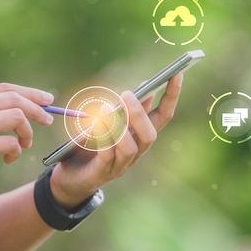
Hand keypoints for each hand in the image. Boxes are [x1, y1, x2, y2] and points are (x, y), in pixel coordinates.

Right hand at [0, 83, 53, 200]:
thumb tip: (12, 111)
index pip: (4, 88)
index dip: (30, 93)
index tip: (46, 100)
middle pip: (14, 98)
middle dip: (37, 109)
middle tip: (48, 120)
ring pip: (16, 117)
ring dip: (27, 132)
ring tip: (24, 144)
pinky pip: (9, 144)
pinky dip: (16, 151)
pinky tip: (9, 158)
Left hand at [49, 73, 182, 209]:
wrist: (73, 176)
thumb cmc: (94, 144)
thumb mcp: (112, 122)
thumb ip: (128, 109)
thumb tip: (146, 86)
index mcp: (141, 135)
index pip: (164, 115)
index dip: (172, 96)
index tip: (177, 74)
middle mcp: (137, 151)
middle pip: (149, 135)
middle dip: (139, 114)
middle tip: (127, 94)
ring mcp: (121, 164)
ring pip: (130, 148)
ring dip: (119, 128)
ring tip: (106, 111)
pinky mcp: (102, 172)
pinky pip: (107, 157)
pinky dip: (103, 141)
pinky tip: (95, 127)